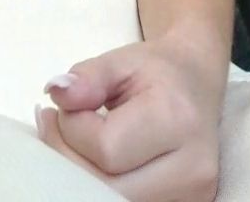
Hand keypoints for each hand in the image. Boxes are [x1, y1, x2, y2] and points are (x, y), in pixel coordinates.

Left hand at [35, 39, 223, 201]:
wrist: (195, 83)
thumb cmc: (155, 70)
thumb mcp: (118, 60)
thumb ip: (86, 77)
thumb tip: (56, 92)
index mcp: (177, 120)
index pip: (106, 149)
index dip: (73, 128)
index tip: (68, 103)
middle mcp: (192, 169)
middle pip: (105, 188)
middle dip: (67, 157)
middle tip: (53, 124)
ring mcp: (193, 197)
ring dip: (78, 176)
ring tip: (71, 140)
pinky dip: (97, 186)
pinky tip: (88, 160)